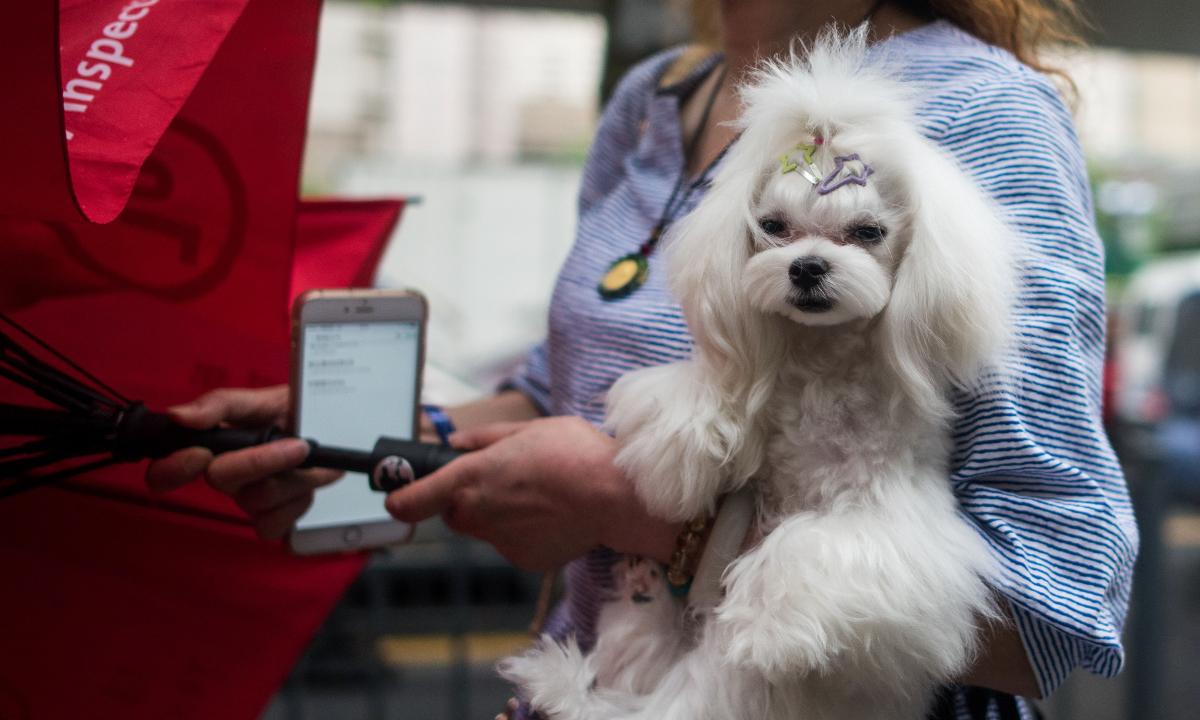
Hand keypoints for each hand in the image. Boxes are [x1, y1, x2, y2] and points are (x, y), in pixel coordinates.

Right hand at [143, 386, 341, 539]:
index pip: (166, 472)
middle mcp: (224, 478)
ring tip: (308, 455)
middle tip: (295, 445)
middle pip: (220, 482)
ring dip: (290, 478)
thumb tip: (178, 416)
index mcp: (210, 449)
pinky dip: (297, 503)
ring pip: (255, 502)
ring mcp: (247, 500)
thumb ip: (218, 405)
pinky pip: (272, 527)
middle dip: (259, 461)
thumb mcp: (257, 400)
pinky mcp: (271, 519)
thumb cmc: (288, 411)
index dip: (174, 468)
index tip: (200, 453)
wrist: (329, 426)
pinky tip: (307, 482)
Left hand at [384, 416, 679, 570]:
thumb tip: (455, 442)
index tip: (396, 498)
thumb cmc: (575, 453)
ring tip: (541, 495)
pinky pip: (513, 544)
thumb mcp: (529, 428)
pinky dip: (527, 532)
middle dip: (469, 500)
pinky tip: (554, 515)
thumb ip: (486, 438)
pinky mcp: (523, 559)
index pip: (414, 500)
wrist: (616, 496)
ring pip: (487, 528)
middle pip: (455, 512)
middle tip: (505, 481)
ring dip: (502, 515)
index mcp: (472, 476)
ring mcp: (499, 541)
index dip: (402, 499)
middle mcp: (478, 513)